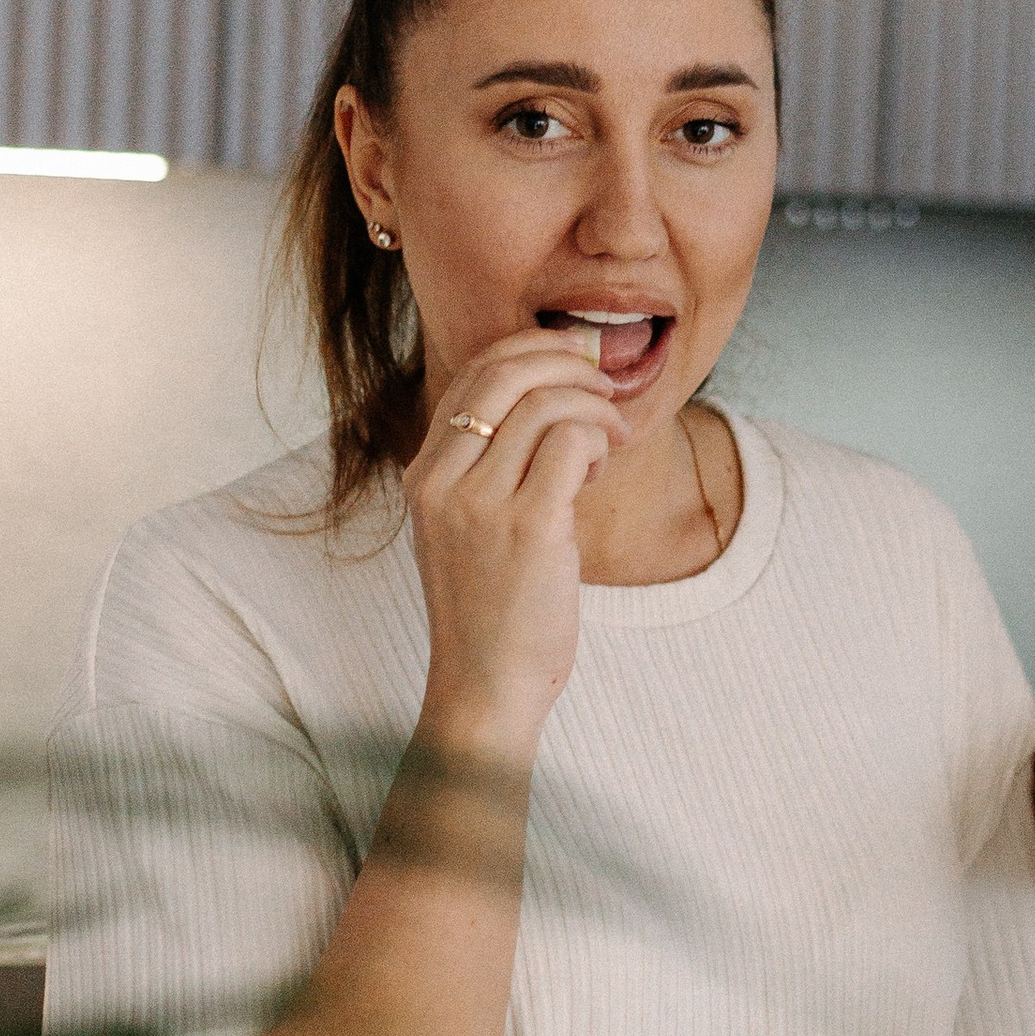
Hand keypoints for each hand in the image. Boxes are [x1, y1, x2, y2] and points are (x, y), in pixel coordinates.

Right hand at [402, 330, 621, 757]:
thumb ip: (484, 469)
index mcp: (423, 475)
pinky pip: (574, 443)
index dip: (533, 349)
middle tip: (607, 385)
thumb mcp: (464, 529)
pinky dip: (599, 444)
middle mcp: (441, 481)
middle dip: (568, 363)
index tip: (576, 356)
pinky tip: (600, 473)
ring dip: (596, 410)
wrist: (484, 686)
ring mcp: (481, 504)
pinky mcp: (529, 527)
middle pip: (506, 373)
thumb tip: (545, 401)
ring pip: (548, 404)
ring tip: (611, 442)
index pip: (474, 374)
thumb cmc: (488, 611)